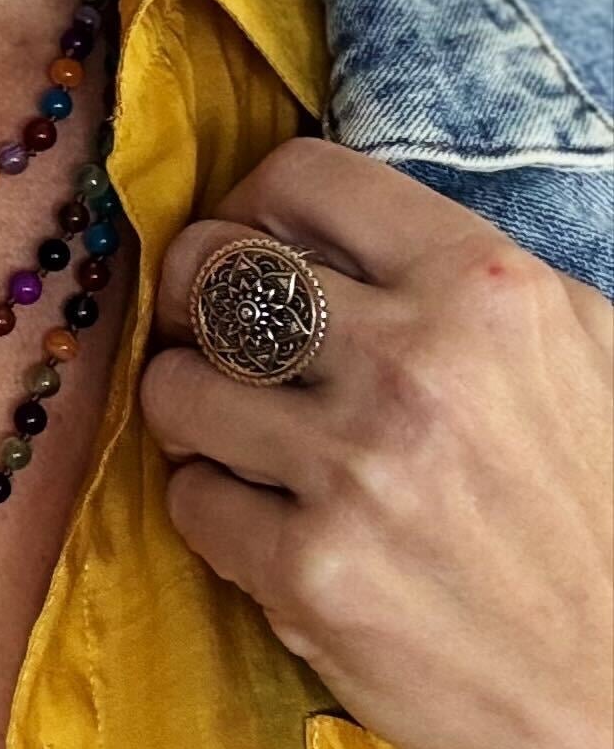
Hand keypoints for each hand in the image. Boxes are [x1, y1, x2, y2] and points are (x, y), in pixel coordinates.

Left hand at [140, 137, 613, 748]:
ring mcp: (356, 469)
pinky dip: (213, 509)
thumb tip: (310, 222)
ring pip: (175, 383)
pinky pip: (187, 497)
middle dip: (192, 299)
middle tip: (216, 341)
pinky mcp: (310, 572)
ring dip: (192, 410)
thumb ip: (447, 269)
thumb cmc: (594, 507)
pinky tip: (269, 521)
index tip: (247, 244)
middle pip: (209, 264)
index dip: (250, 204)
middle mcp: (414, 364)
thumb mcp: (571, 345)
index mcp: (482, 288)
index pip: (300, 176)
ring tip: (243, 439)